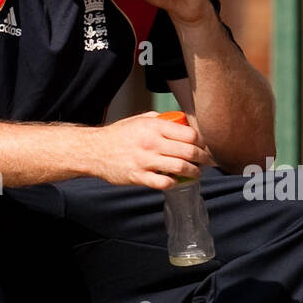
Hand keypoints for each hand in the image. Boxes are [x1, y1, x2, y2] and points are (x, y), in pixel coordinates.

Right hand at [87, 112, 213, 190]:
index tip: (205, 146)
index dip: (202, 142)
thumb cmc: (118, 135)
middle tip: (208, 162)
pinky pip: (164, 182)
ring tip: (197, 173)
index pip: (189, 134)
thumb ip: (161, 120)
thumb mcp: (139, 120)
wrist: (94, 150)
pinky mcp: (139, 176)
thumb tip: (182, 121)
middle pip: (189, 151)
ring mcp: (145, 161)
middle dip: (203, 159)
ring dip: (193, 172)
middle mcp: (151, 143)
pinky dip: (174, 183)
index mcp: (154, 126)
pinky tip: (177, 181)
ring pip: (180, 168)